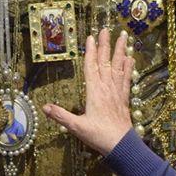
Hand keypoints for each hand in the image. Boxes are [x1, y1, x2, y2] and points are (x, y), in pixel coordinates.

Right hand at [42, 29, 133, 154]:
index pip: (91, 67)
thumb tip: (44, 107)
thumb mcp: (76, 127)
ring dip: (120, 51)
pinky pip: (126, 79)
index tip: (90, 37)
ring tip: (123, 37)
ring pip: (118, 67)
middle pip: (105, 62)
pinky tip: (130, 59)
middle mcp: (106, 88)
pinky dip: (128, 68)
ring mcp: (117, 92)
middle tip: (106, 30)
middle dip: (105, 45)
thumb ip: (60, 116)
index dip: (90, 51)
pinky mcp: (124, 98)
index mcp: (94, 92)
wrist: (121, 145)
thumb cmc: (99, 136)